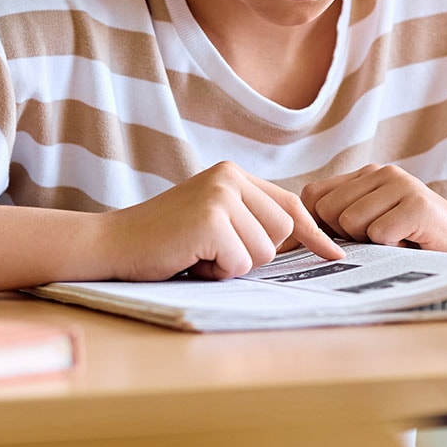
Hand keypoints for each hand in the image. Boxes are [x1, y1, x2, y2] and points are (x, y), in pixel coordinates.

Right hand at [101, 161, 342, 282]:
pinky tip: (190, 260)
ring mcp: (220, 196)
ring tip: (198, 254)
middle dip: (252, 254)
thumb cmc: (165, 240)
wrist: (111, 244)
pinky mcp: (210, 220)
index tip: (335, 254)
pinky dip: (216, 273)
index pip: (290, 204)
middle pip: (282, 232)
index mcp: (235, 174)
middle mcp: (231, 177)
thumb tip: (306, 239)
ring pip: (263, 252)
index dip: (313, 233)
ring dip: (232, 266)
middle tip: (211, 251)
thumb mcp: (214, 218)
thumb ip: (250, 218)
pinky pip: (239, 264)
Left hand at [302, 164, 446, 253]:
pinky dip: (391, 248)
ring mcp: (402, 185)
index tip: (339, 244)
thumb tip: (289, 239)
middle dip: (344, 236)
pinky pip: (378, 234)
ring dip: (369, 244)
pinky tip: (411, 243)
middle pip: (326, 210)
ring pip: (349, 221)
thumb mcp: (373, 226)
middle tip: (378, 241)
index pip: (312, 195)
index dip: (316, 225)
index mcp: (367, 176)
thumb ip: (339, 221)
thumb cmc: (417, 242)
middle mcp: (382, 173)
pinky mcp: (418, 204)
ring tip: (396, 241)